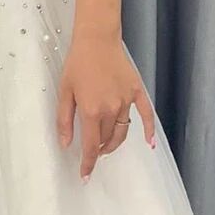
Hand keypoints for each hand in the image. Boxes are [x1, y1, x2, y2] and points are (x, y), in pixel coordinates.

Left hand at [56, 32, 155, 182]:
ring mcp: (126, 101)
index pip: (90, 146)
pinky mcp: (136, 91)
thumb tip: (66, 144)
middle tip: (92, 151)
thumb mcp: (64, 90)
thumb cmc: (77, 63)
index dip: (87, 163)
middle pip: (106, 139)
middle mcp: (111, 109)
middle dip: (98, 149)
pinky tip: (149, 144)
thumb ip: (64, 119)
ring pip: (122, 131)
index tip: (85, 176)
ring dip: (114, 142)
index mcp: (92, 110)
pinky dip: (149, 131)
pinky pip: (146, 115)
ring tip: (106, 146)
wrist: (96, 38)